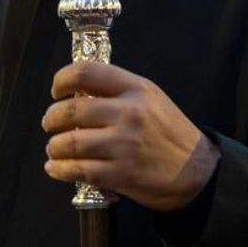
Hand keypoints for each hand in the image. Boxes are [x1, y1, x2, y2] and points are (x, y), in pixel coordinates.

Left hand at [42, 63, 219, 211]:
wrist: (197, 170)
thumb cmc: (169, 132)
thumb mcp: (150, 98)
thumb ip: (116, 91)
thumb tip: (74, 93)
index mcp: (135, 89)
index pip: (86, 72)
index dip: (61, 80)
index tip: (57, 92)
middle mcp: (129, 113)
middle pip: (71, 110)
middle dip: (51, 118)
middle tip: (50, 124)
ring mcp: (124, 144)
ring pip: (70, 143)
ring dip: (54, 147)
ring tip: (54, 149)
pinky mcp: (121, 173)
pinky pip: (78, 170)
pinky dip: (60, 169)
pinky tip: (56, 168)